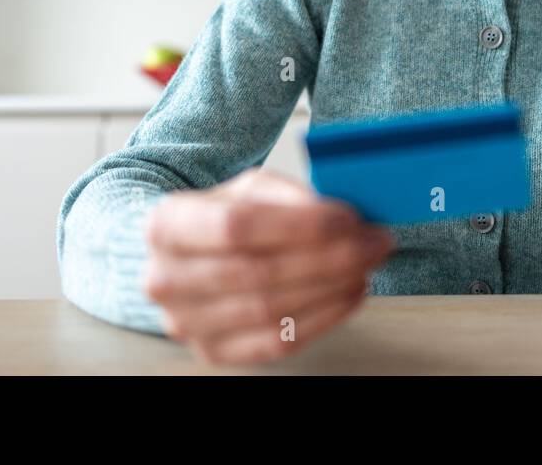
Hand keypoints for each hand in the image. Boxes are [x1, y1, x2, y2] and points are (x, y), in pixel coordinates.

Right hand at [142, 167, 394, 364]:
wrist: (190, 256)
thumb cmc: (225, 216)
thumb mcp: (249, 188)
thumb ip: (288, 197)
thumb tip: (339, 219)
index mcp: (167, 225)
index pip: (236, 227)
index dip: (299, 225)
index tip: (349, 218)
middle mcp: (166, 278)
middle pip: (258, 272)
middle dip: (329, 257)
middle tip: (375, 242)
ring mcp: (186, 323)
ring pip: (270, 310)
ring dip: (331, 288)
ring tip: (367, 265)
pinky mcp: (214, 352)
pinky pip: (275, 343)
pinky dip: (323, 319)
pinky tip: (350, 294)